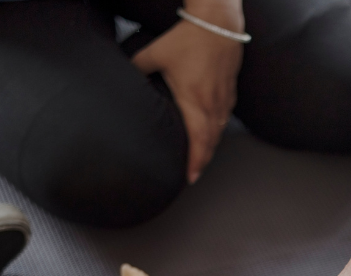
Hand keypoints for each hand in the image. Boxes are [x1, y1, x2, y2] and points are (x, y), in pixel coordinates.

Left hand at [132, 0, 243, 184]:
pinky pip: (225, 117)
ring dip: (211, 147)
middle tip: (193, 174)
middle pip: (211, 142)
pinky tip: (212, 133)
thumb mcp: (155, 53)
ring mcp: (224, 98)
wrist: (218, 23)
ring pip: (219, 131)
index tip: (190, 177)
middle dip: (203, 161)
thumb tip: (121, 78)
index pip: (198, 141)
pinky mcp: (230, 90)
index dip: (195, 162)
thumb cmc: (189, 38)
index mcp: (194, 100)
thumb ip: (136, 67)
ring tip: (201, 158)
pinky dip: (218, 130)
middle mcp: (212, 104)